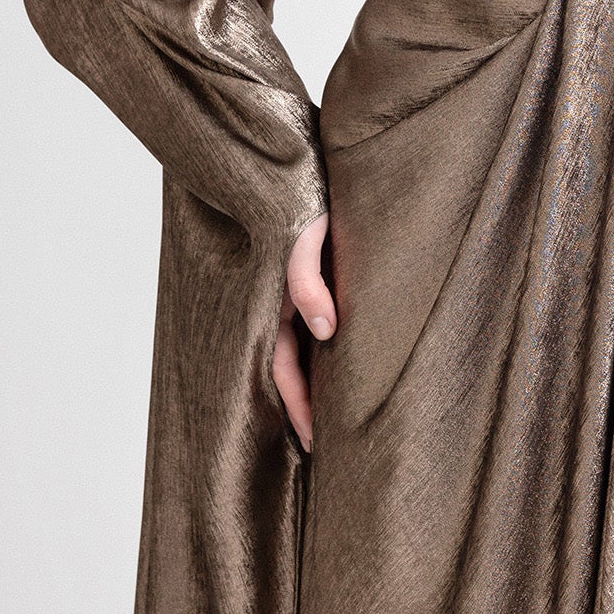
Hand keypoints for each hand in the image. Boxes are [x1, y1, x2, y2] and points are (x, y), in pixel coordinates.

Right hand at [271, 214, 334, 453]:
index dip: (301, 409)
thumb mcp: (302, 239)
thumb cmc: (299, 199)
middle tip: (328, 449)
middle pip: (293, 370)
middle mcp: (279, 307)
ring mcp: (291, 297)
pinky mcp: (307, 283)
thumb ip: (308, 284)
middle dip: (307, 408)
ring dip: (315, 385)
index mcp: (274, 303)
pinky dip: (321, 356)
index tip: (317, 445)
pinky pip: (312, 329)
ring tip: (336, 419)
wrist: (290, 165)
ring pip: (302, 353)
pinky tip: (339, 367)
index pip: (285, 372)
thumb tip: (325, 330)